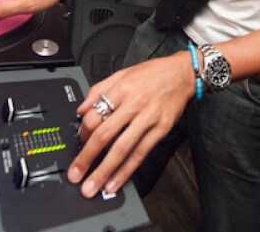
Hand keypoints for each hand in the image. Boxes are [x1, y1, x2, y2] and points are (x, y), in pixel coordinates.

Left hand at [69, 52, 194, 197]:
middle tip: (76, 174)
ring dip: (105, 170)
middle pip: (105, 135)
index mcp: (121, 89)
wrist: (183, 73)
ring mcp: (149, 119)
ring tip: (93, 186)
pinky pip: (141, 153)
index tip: (78, 143)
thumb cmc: (154, 73)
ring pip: (122, 148)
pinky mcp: (161, 129)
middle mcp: (134, 104)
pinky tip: (116, 181)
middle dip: (87, 158)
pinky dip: (127, 170)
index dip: (82, 132)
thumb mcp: (123, 73)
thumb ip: (99, 89)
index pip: (94, 115)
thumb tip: (81, 109)